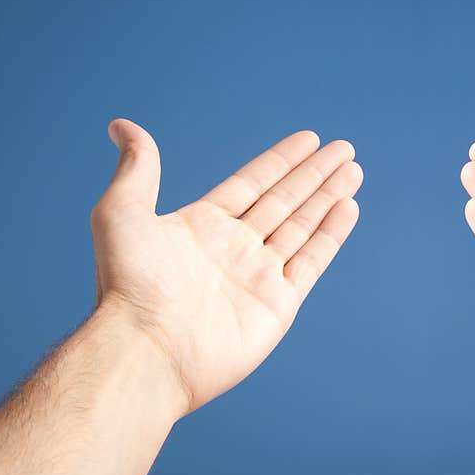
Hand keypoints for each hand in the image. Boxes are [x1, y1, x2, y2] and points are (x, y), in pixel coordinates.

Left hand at [91, 119, 361, 412]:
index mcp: (203, 226)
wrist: (148, 349)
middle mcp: (235, 248)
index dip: (282, 160)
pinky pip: (312, 261)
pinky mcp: (279, 304)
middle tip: (345, 149)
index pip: (252, 183)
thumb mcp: (122, 212)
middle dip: (315, 174)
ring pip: (303, 226)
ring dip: (329, 197)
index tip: (310, 138)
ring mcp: (259, 276)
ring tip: (354, 170)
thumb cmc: (129, 284)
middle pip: (285, 201)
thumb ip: (138, 168)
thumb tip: (121, 125)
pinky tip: (349, 208)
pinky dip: (331, 234)